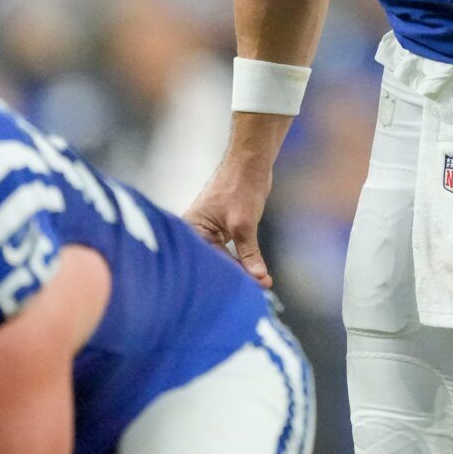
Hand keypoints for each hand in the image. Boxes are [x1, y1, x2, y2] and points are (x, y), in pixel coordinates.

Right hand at [183, 155, 274, 287]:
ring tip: (261, 283)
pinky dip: (242, 261)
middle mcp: (196, 233)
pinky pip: (230, 252)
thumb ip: (249, 253)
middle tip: (258, 289)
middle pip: (214, 262)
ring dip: (241, 270)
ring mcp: (209, 232)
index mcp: (192, 229)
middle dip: (236, 276)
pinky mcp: (221, 231)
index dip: (231, 275)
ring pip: (223, 259)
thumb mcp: (244, 224)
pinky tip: (255, 273)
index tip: (250, 289)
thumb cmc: (240, 186)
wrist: (250, 163)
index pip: (210, 260)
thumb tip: (258, 278)